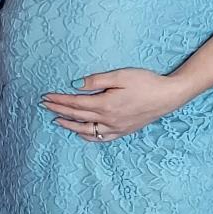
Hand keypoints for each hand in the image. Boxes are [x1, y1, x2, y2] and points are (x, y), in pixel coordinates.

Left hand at [42, 68, 180, 140]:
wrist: (168, 96)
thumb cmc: (146, 82)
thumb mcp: (120, 75)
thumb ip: (97, 80)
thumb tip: (76, 85)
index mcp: (105, 104)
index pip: (75, 103)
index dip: (59, 100)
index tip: (46, 97)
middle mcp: (108, 119)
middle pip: (77, 116)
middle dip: (59, 110)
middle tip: (44, 106)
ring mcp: (115, 128)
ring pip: (86, 130)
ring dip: (69, 125)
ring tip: (56, 120)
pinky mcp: (123, 131)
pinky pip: (101, 138)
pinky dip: (87, 136)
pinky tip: (80, 132)